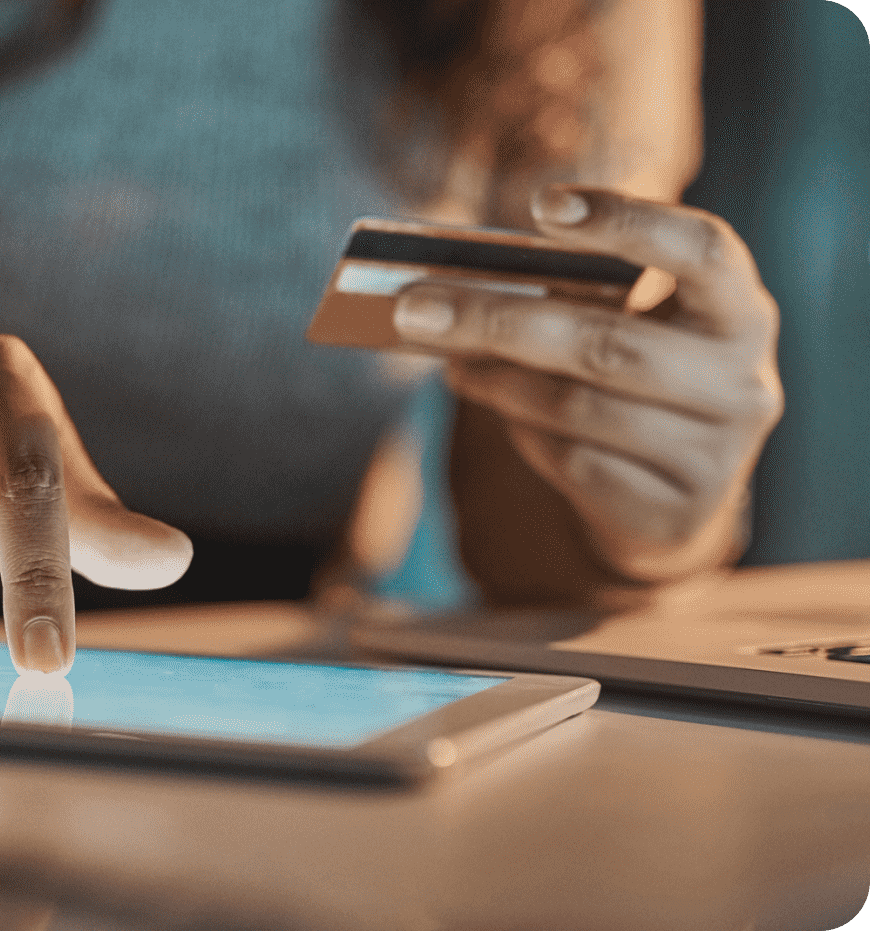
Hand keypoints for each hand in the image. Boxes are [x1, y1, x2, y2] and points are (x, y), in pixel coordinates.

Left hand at [392, 186, 782, 581]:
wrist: (676, 494)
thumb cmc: (637, 378)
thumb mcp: (629, 326)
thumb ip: (571, 297)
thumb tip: (451, 286)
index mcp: (739, 310)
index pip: (702, 250)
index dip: (628, 223)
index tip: (543, 204)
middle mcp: (743, 381)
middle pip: (607, 343)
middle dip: (498, 320)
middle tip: (415, 307)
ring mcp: (715, 454)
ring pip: (576, 406)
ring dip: (495, 379)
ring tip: (450, 360)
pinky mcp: (673, 511)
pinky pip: (572, 461)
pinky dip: (521, 429)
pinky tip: (497, 407)